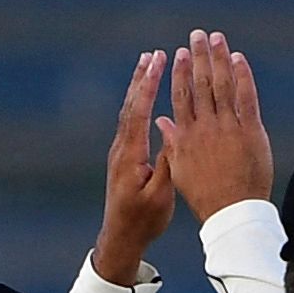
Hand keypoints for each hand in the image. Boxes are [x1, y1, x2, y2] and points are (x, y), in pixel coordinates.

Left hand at [91, 48, 177, 284]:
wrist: (120, 237)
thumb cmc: (143, 221)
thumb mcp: (160, 195)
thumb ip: (167, 164)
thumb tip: (173, 133)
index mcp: (130, 155)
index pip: (138, 111)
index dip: (148, 84)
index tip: (159, 61)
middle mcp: (121, 148)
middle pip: (130, 104)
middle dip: (142, 78)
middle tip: (153, 54)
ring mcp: (120, 152)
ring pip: (129, 112)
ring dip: (139, 87)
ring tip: (148, 66)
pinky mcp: (124, 157)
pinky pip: (131, 122)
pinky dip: (138, 103)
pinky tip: (145, 96)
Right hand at [160, 30, 273, 223]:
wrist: (232, 212)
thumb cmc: (205, 195)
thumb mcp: (180, 169)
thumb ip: (172, 141)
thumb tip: (161, 120)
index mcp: (186, 135)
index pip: (180, 96)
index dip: (179, 72)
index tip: (178, 53)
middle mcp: (205, 127)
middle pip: (200, 84)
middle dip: (198, 56)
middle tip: (198, 34)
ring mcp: (228, 128)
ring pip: (222, 85)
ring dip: (219, 58)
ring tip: (217, 38)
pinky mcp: (250, 132)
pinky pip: (246, 97)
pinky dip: (243, 76)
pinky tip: (239, 59)